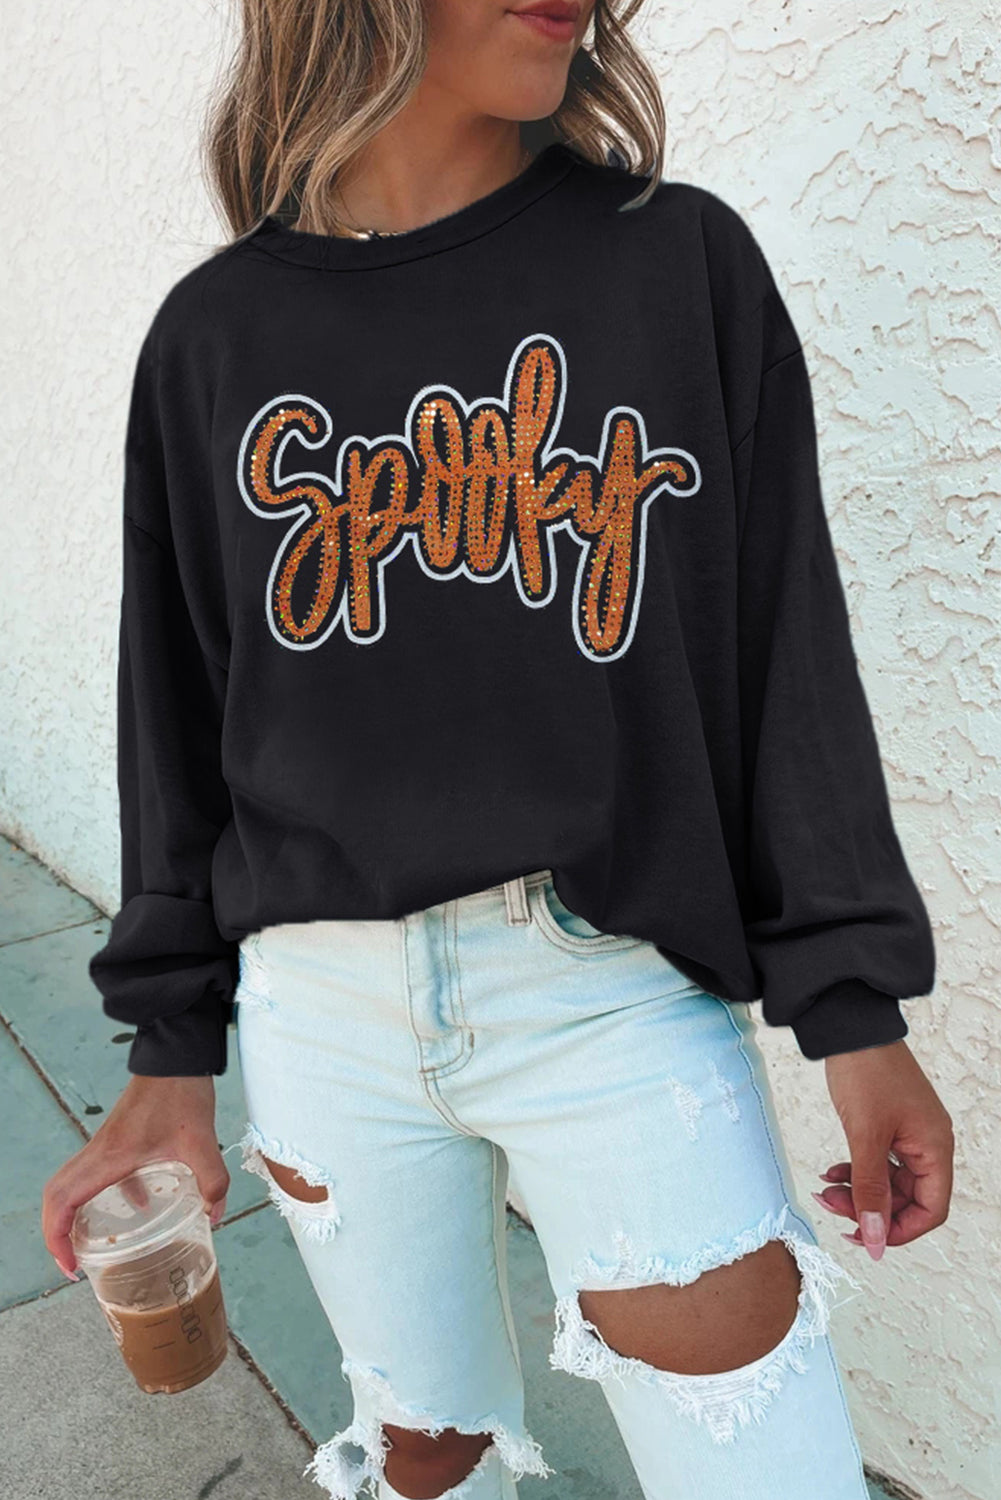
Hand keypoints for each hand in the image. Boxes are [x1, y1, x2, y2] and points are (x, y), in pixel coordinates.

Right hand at [41, 1074, 229, 1281]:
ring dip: (73, 1214)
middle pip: (56, 1195)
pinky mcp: (120, 1137)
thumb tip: (215, 1215)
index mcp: (109, 1156)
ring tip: (92, 1244)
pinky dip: (107, 1193)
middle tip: (73, 1263)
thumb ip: (213, 1180)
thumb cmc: (181, 1091)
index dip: (56, 1237)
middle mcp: (99, 1150)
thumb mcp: (203, 1141)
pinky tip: (142, 1203)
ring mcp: (107, 1143)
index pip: (62, 1200)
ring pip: (72, 1183)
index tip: (71, 1265)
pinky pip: (100, 1171)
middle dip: (56, 1233)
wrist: (177, 1056)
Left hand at [812, 1039, 953, 1261]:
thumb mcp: (865, 1136)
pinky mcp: (889, 1125)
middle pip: (907, 1199)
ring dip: (858, 1190)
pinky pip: (878, 1162)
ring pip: (888, 1182)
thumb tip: (874, 1238)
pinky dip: (856, 1170)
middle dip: (870, 1208)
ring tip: (826, 1189)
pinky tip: (832, 1171)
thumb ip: (870, 1190)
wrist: (850, 1028)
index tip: (865, 1236)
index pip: (930, 1209)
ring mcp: (908, 1134)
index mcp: (935, 1147)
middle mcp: (928, 1143)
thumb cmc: (866, 1071)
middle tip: (833, 1206)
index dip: (899, 1230)